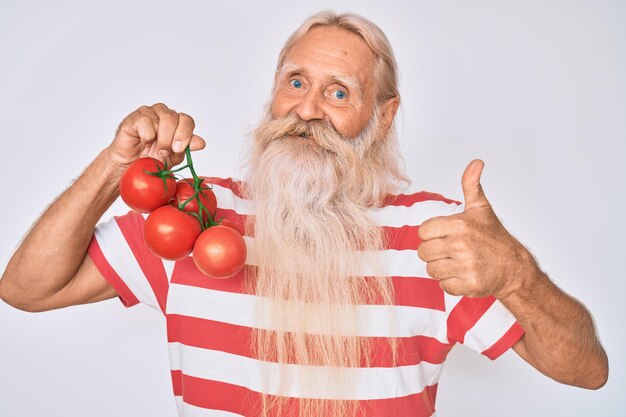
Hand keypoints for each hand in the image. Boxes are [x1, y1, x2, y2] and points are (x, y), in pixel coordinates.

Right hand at [107, 102, 205, 171]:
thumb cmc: (152, 158)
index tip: (179, 148)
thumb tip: (201, 143)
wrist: (131, 165)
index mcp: (176, 122)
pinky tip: (144, 142)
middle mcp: (164, 114)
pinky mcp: (135, 117)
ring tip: (154, 149)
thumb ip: (187, 147)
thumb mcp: (174, 156)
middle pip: (175, 117)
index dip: (185, 134)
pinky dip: (146, 135)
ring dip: (161, 137)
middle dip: (172, 138)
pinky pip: (146, 121)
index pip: (187, 120)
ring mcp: (149, 113)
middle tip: (165, 151)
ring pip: (163, 117)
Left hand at [417, 159, 537, 297]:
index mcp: (459, 224)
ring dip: (441, 269)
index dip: (431, 235)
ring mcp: (465, 266)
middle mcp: (461, 245)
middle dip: (434, 253)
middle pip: (423, 252)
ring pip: (431, 270)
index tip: (445, 236)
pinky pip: (443, 286)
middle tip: (451, 251)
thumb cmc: (494, 237)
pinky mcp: (469, 285)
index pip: (423, 232)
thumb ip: (471, 185)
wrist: (515, 268)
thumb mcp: (481, 208)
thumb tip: (476, 162)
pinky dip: (450, 283)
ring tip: (457, 263)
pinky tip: (463, 275)